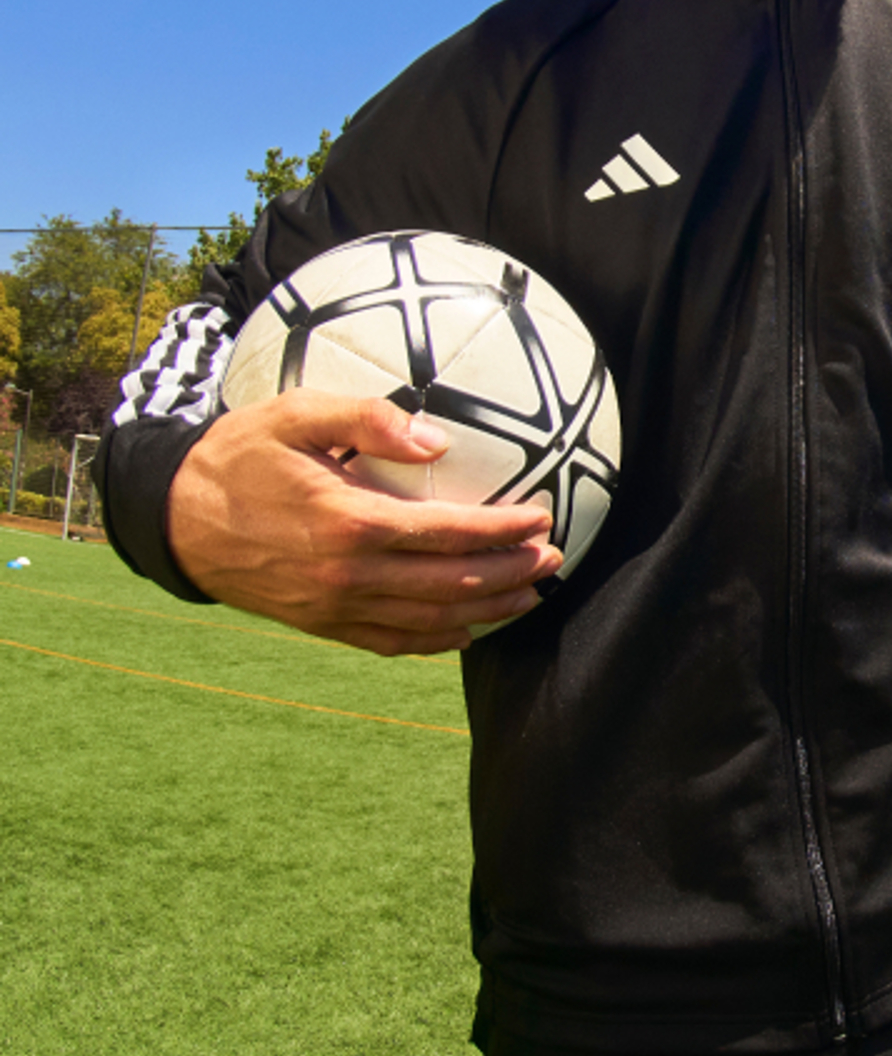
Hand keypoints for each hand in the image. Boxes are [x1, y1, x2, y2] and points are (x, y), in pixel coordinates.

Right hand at [166, 390, 562, 655]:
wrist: (174, 518)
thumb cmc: (240, 454)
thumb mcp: (296, 412)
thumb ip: (369, 418)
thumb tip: (438, 438)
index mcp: (349, 522)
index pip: (448, 533)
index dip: (502, 530)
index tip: (543, 518)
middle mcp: (347, 575)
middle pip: (451, 585)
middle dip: (511, 574)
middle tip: (553, 559)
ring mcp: (334, 608)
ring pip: (430, 622)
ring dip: (487, 612)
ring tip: (530, 596)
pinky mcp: (322, 626)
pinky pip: (392, 642)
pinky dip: (437, 641)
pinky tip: (467, 630)